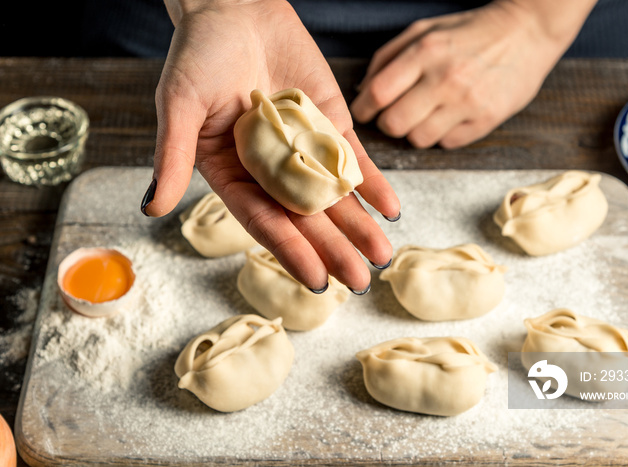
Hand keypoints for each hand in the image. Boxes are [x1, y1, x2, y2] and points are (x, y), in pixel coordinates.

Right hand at [144, 0, 399, 291]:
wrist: (236, 7)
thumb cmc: (198, 54)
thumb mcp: (179, 105)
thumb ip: (173, 157)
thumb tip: (150, 208)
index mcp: (233, 175)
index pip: (263, 221)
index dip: (290, 251)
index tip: (316, 280)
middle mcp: (271, 171)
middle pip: (306, 218)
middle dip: (333, 249)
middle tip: (360, 281)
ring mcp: (304, 150)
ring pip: (334, 196)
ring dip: (359, 226)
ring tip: (381, 255)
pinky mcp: (330, 125)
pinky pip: (354, 160)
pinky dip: (373, 183)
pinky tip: (390, 208)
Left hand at [350, 0, 595, 148]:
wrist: (527, 32)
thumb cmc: (469, 32)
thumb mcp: (424, 30)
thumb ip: (389, 57)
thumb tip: (362, 91)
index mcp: (425, 51)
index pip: (377, 94)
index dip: (363, 110)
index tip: (364, 113)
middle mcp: (445, 78)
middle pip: (394, 123)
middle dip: (388, 124)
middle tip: (395, 116)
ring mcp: (467, 102)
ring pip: (418, 139)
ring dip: (415, 132)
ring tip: (426, 115)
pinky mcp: (486, 121)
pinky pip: (447, 144)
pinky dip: (442, 135)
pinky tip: (450, 117)